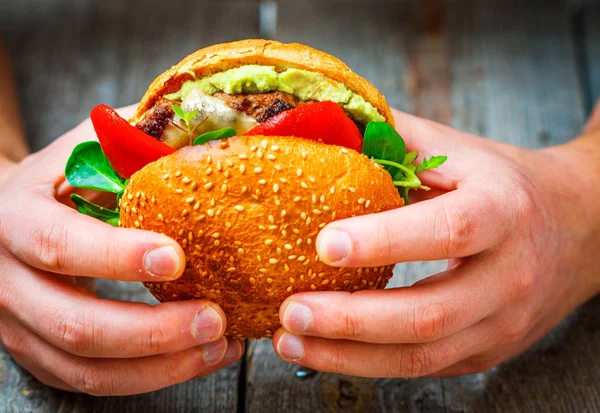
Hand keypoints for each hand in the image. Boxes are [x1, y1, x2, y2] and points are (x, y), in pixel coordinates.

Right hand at [0, 105, 243, 394]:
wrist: (8, 217)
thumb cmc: (59, 179)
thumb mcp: (83, 150)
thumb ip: (133, 142)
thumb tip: (210, 131)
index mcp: (16, 219)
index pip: (59, 245)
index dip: (116, 256)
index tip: (177, 256)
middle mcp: (8, 282)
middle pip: (77, 325)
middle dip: (154, 330)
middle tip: (216, 318)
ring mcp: (21, 328)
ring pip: (88, 370)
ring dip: (162, 367)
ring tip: (220, 347)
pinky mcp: (42, 356)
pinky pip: (95, 383)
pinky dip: (152, 378)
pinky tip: (199, 357)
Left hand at [273, 105, 599, 376]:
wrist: (578, 228)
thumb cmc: (505, 184)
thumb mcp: (459, 153)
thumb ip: (395, 140)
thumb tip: (326, 127)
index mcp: (502, 211)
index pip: (445, 231)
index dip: (383, 241)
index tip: (323, 245)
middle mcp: (508, 276)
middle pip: (428, 314)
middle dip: (351, 320)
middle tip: (290, 312)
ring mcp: (500, 323)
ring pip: (421, 355)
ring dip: (348, 355)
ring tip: (289, 342)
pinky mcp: (486, 350)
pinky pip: (423, 367)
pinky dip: (368, 363)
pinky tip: (326, 351)